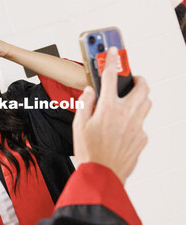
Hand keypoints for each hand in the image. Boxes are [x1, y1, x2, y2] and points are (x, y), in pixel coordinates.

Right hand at [73, 47, 151, 183]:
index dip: (111, 60)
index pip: (110, 77)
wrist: (102, 175)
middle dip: (137, 78)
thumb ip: (85, 104)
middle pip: (141, 87)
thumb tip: (90, 92)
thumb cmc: (89, 152)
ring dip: (139, 97)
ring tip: (128, 100)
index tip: (112, 50)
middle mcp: (126, 114)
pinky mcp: (141, 138)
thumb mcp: (78, 125)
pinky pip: (141, 123)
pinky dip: (133, 120)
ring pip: (146, 103)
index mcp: (108, 108)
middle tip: (130, 77)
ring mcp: (137, 126)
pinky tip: (122, 128)